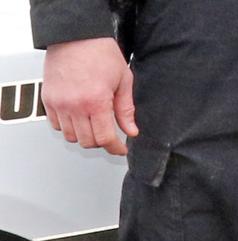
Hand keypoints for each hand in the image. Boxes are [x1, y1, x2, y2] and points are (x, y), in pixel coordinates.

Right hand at [42, 38, 137, 156]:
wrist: (74, 34)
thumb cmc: (100, 53)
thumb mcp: (123, 81)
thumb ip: (126, 110)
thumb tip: (131, 131)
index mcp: (96, 101)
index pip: (105, 139)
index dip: (116, 148)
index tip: (121, 149)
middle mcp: (74, 105)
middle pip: (87, 142)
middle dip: (101, 142)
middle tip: (108, 135)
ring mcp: (58, 102)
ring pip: (71, 136)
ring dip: (83, 136)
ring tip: (92, 126)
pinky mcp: (48, 98)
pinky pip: (56, 125)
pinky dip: (67, 127)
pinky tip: (78, 119)